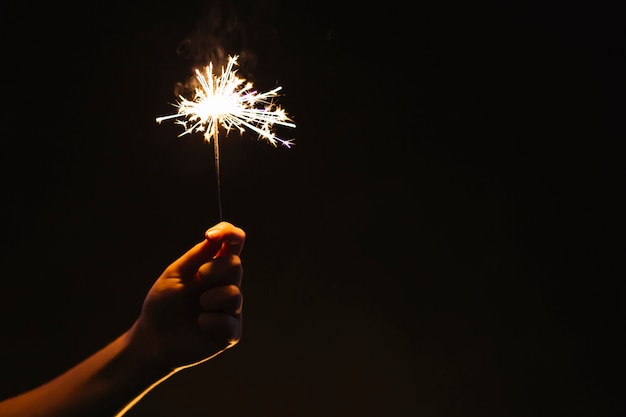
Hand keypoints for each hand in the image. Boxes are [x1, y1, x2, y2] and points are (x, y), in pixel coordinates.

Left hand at [128, 222, 245, 371]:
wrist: (153, 338)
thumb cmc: (163, 303)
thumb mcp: (175, 274)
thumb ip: (198, 255)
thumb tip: (216, 235)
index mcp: (215, 267)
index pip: (234, 242)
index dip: (229, 232)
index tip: (211, 235)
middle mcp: (227, 285)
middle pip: (235, 265)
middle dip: (213, 270)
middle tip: (197, 279)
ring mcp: (231, 309)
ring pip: (233, 294)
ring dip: (209, 299)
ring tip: (197, 308)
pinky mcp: (231, 332)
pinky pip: (228, 321)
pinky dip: (209, 322)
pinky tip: (199, 325)